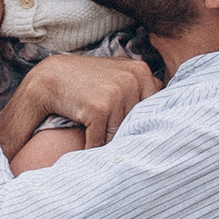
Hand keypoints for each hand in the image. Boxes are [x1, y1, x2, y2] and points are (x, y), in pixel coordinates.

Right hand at [1, 52, 155, 151]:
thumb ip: (142, 88)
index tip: (132, 131)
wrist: (50, 78)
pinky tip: (86, 147)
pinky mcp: (100, 108)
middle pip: (136, 123)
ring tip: (99, 143)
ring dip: (108, 143)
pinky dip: (93, 147)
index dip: (139, 123)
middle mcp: (132, 79)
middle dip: (124, 134)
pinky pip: (102, 139)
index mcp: (141, 71)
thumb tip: (168, 108)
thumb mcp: (118, 75)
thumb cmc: (86, 81)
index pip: (152, 109)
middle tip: (112, 139)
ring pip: (120, 133)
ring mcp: (117, 92)